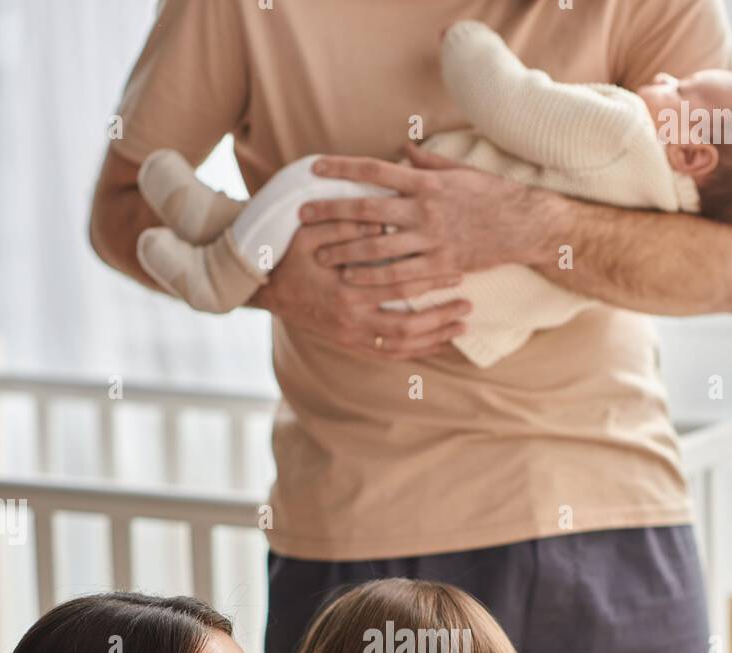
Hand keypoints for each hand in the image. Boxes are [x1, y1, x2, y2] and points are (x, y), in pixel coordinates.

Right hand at [245, 216, 472, 360]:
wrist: (263, 288)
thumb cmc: (288, 255)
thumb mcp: (310, 232)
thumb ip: (346, 224)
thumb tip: (383, 219)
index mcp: (345, 292)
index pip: (399, 288)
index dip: (430, 283)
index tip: (457, 273)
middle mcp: (350, 321)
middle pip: (407, 327)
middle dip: (440, 319)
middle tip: (467, 308)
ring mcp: (350, 337)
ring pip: (401, 347)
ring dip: (433, 339)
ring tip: (459, 329)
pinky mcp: (349, 343)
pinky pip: (388, 354)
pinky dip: (414, 351)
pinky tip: (435, 344)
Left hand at [297, 146, 536, 289]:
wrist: (525, 224)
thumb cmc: (491, 195)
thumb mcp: (459, 171)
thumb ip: (427, 162)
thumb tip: (403, 148)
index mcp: (425, 181)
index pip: (374, 170)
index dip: (342, 168)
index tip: (314, 168)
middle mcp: (424, 209)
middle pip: (367, 210)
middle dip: (331, 213)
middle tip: (302, 216)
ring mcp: (432, 239)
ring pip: (379, 247)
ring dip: (345, 251)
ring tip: (320, 254)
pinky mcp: (442, 264)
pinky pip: (401, 275)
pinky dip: (374, 278)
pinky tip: (353, 280)